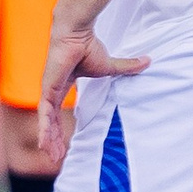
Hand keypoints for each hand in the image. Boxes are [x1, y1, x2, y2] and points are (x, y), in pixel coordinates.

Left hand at [35, 25, 146, 156]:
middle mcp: (52, 91)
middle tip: (56, 158)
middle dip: (53, 140)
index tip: (62, 145)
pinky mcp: (49, 89)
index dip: (58, 129)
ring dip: (48, 140)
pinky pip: (45, 114)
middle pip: (50, 121)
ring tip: (52, 157)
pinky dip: (45, 129)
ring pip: (46, 121)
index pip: (57, 114)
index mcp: (62, 87)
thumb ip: (126, 67)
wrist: (76, 33)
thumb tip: (148, 61)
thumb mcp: (109, 66)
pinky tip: (44, 144)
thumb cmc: (88, 46)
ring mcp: (48, 91)